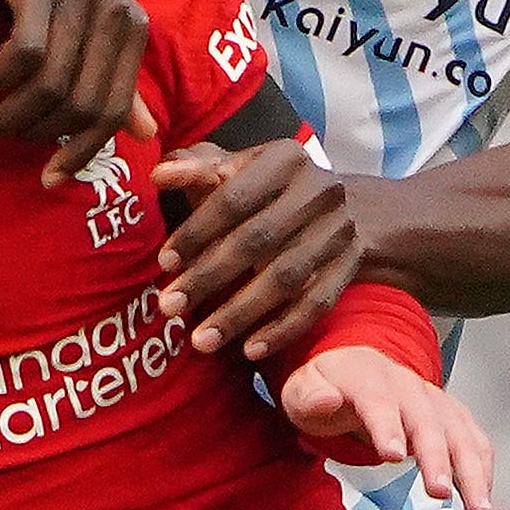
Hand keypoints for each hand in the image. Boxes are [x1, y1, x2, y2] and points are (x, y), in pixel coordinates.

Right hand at [0, 0, 153, 184]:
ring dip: (7, 115)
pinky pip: (25, 54)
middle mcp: (114, 11)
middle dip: (33, 135)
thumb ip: (112, 78)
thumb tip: (146, 133)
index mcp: (132, 27)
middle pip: (81, 104)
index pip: (113, 111)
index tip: (47, 179)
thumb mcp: (83, 26)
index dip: (82, 152)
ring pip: (50, 85)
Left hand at [154, 134, 364, 362]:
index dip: (197, 231)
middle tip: (169, 307)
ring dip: (240, 313)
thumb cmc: (269, 191)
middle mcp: (319, 190)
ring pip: (287, 277)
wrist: (347, 209)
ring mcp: (339, 230)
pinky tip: (250, 351)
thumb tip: (158, 175)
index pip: (235, 197)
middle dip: (209, 277)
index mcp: (285, 159)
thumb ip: (196, 169)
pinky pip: (317, 303)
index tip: (164, 263)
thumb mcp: (237, 169)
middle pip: (259, 239)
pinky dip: (282, 330)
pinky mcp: (351, 265)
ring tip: (201, 340)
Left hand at [274, 344, 493, 509]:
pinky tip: (482, 500)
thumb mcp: (301, 389)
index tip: (393, 456)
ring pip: (460, 434)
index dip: (388, 427)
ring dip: (472, 472)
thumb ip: (310, 396)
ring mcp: (435, 401)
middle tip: (438, 493)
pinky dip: (482, 470)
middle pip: (428, 422)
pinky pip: (474, 441)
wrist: (355, 367)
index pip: (380, 402)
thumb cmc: (326, 387)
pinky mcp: (451, 417)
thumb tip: (325, 400)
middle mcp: (409, 387)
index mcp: (369, 379)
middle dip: (436, 458)